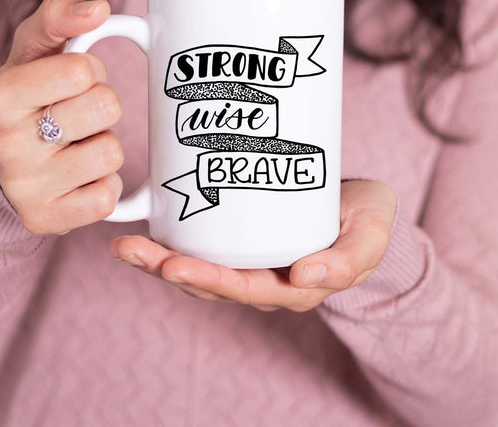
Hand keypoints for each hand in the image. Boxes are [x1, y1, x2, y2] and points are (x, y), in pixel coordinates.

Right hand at [0, 0, 124, 234]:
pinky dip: (104, 184)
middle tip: (79, 114)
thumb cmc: (30, 98)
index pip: (80, 69)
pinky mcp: (49, 219)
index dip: (90, 71)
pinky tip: (81, 177)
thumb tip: (99, 8)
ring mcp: (27, 187)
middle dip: (102, 105)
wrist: (4, 165)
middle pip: (104, 107)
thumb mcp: (33, 50)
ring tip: (79, 145)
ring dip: (105, 145)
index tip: (72, 81)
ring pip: (111, 153)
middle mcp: (6, 143)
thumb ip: (60, 17)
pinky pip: (107, 197)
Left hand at [110, 179, 396, 311]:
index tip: (174, 263)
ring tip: (125, 245)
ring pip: (201, 269)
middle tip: (132, 251)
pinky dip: (173, 243)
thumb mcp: (372, 233)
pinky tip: (148, 227)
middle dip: (168, 270)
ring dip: (160, 260)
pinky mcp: (242, 241)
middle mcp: (268, 281)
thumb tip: (306, 274)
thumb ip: (351, 259)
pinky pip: (204, 249)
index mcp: (296, 287)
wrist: (360, 205)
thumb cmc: (367, 218)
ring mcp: (252, 262)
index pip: (245, 291)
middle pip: (211, 283)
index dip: (209, 280)